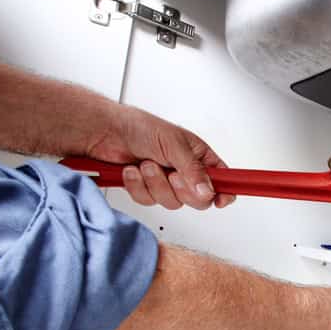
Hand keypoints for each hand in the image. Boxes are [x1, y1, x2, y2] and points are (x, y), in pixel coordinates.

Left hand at [86, 105, 235, 209]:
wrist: (106, 131)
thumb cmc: (141, 127)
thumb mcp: (174, 144)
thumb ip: (193, 170)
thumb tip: (208, 191)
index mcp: (200, 157)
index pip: (223, 180)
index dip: (224, 192)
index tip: (220, 200)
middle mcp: (186, 172)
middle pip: (198, 200)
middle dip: (181, 189)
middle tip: (172, 174)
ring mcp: (166, 183)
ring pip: (171, 202)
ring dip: (155, 184)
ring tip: (146, 164)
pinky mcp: (146, 190)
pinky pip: (148, 201)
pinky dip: (138, 186)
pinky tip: (133, 171)